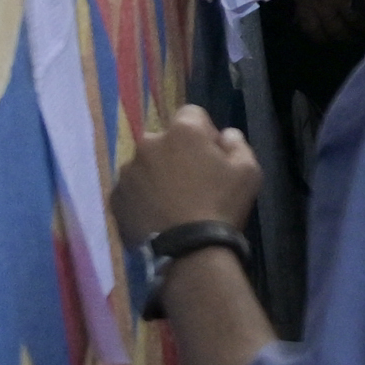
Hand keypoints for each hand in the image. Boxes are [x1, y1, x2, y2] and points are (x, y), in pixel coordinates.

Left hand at [109, 105, 258, 244]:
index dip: (205, 133)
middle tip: (191, 182)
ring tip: (171, 203)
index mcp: (182, 131)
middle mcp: (149, 143)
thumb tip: (225, 135)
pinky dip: (142, 197)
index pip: (193, 114)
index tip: (213, 156)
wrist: (189, 250)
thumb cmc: (222, 205)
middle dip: (177, 154)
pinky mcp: (116, 197)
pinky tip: (157, 215)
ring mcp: (127, 171)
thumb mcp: (248, 171)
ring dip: (157, 175)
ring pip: (145, 165)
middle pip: (165, 140)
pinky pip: (131, 190)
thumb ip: (237, 144)